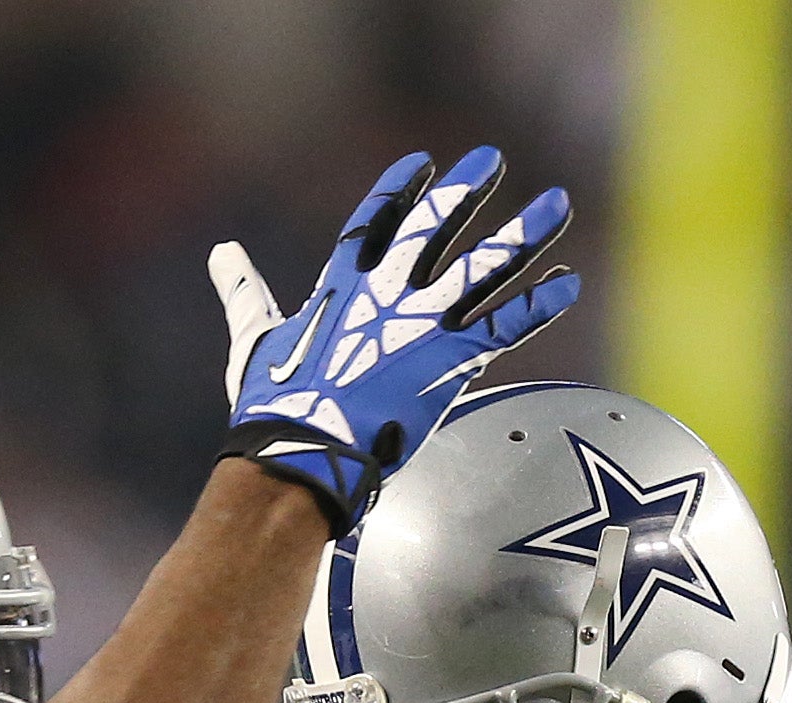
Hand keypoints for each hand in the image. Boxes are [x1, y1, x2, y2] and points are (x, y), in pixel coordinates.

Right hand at [215, 148, 579, 530]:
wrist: (303, 453)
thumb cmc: (274, 406)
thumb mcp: (255, 338)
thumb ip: (246, 292)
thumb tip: (222, 253)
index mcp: (341, 283)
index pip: (374, 220)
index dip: (399, 190)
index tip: (423, 163)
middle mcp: (388, 292)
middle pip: (436, 227)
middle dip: (466, 192)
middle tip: (492, 161)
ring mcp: (423, 323)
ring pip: (486, 267)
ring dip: (525, 235)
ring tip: (558, 204)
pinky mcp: (451, 361)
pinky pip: (508, 324)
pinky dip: (540, 304)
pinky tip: (568, 283)